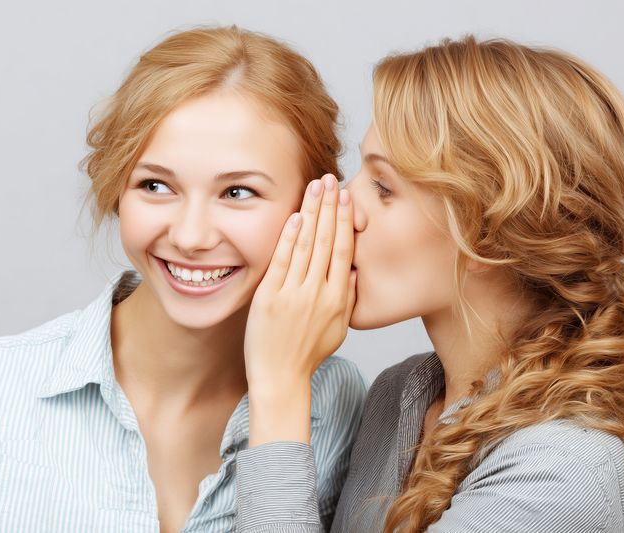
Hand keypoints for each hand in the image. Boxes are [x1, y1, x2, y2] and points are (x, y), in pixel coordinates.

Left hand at [244, 174, 355, 444]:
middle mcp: (319, 293)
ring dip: (311, 213)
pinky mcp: (270, 298)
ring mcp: (294, 295)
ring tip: (315, 187)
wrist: (281, 378)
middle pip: (327, 241)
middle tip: (331, 179)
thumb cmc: (308, 354)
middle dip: (329, 207)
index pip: (344, 251)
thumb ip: (347, 298)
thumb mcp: (338, 328)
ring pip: (306, 246)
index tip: (346, 197)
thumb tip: (353, 272)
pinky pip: (282, 262)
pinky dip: (288, 238)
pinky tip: (294, 216)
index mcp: (338, 299)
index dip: (344, 221)